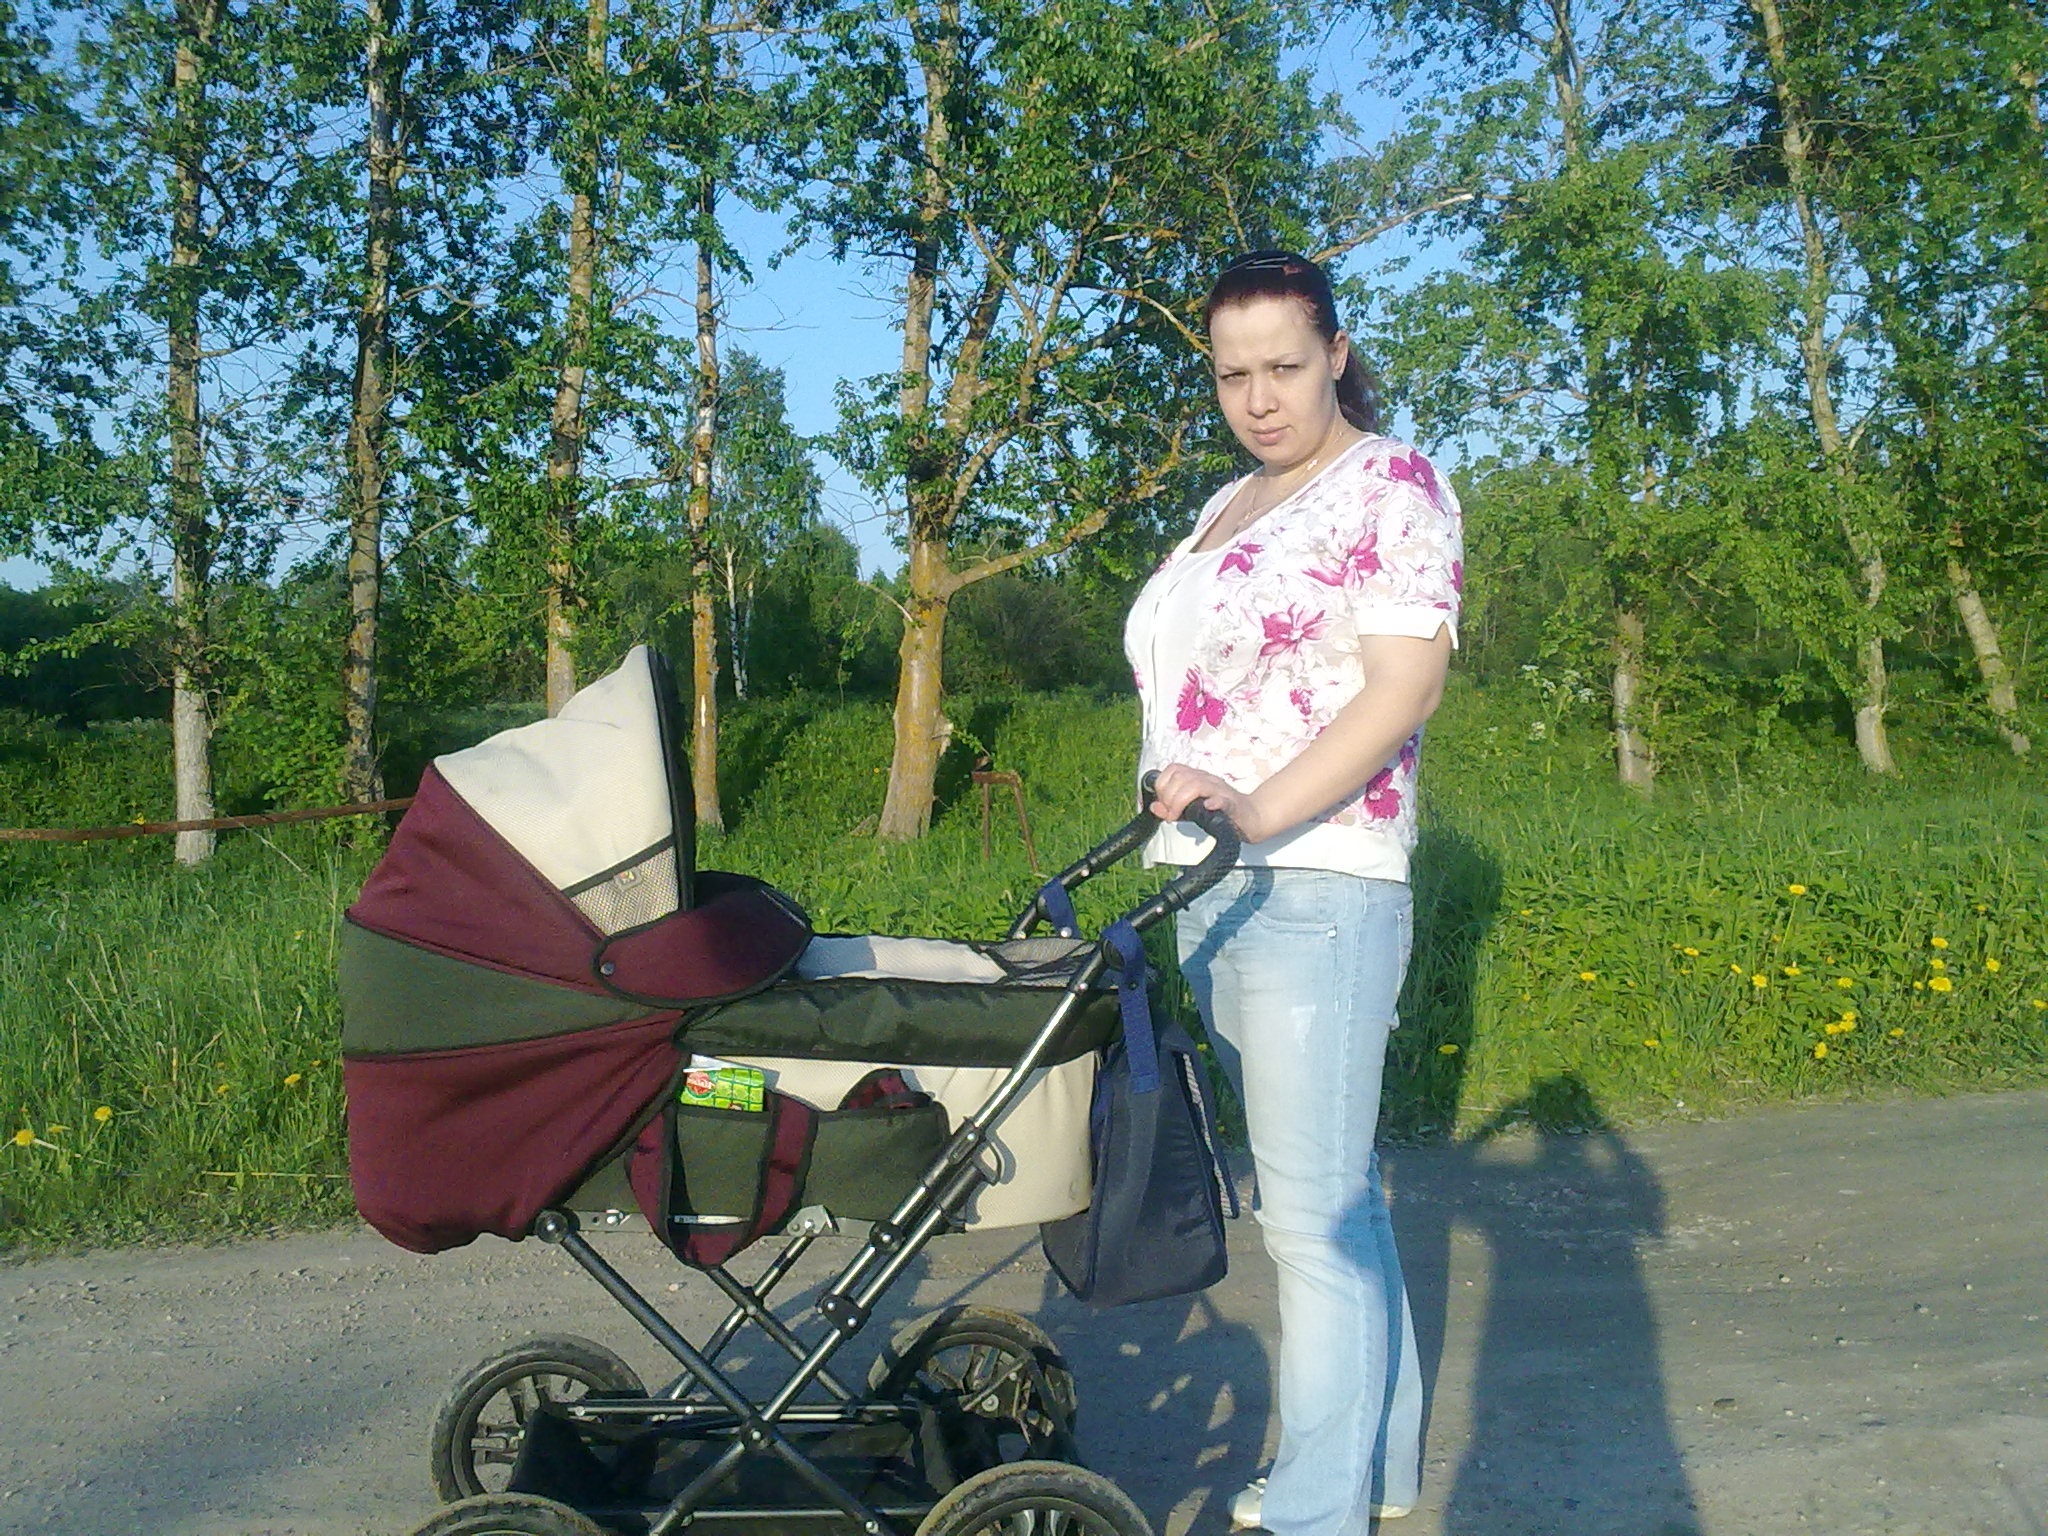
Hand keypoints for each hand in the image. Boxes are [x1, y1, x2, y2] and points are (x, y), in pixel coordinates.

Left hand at [1148, 764, 1265, 843]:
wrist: (1251, 818)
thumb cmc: (1221, 812)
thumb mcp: (1192, 809)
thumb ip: (1172, 807)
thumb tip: (1153, 807)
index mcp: (1196, 778)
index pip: (1172, 770)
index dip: (1162, 786)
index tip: (1163, 805)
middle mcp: (1207, 779)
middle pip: (1180, 776)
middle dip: (1169, 797)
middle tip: (1171, 814)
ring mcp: (1220, 790)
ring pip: (1196, 785)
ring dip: (1181, 801)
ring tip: (1178, 816)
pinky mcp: (1232, 804)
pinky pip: (1222, 798)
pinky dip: (1213, 802)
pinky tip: (1207, 807)